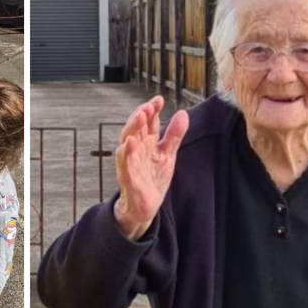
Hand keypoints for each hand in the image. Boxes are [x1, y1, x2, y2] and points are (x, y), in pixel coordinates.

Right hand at [114, 96, 188, 240]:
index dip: (151, 110)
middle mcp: (135, 150)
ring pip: (126, 141)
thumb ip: (174, 135)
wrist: (146, 207)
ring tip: (140, 116)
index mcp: (145, 143)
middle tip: (148, 106)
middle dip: (140, 115)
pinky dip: (125, 153)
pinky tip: (129, 143)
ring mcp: (130, 163)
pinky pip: (124, 164)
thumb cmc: (152, 179)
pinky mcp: (128, 178)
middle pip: (134, 128)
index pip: (147, 122)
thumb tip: (183, 114)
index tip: (158, 100)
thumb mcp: (168, 154)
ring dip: (132, 128)